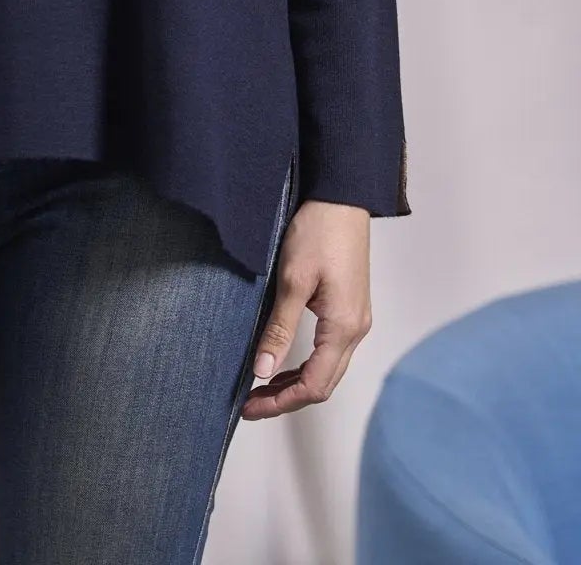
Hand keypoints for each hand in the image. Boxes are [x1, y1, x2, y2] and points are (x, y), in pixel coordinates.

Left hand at [240, 199, 371, 418]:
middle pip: (323, 384)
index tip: (249, 407)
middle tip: (249, 404)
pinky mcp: (349, 308)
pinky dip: (305, 363)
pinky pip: (329, 351)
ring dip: (295, 382)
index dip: (281, 402)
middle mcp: (356, 330)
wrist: (341, 198)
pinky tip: (281, 361)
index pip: (314, 385)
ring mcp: (355, 320)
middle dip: (286, 398)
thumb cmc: (319, 231)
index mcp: (344, 327)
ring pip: (327, 369)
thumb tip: (262, 372)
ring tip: (260, 387)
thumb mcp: (292, 280)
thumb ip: (278, 329)